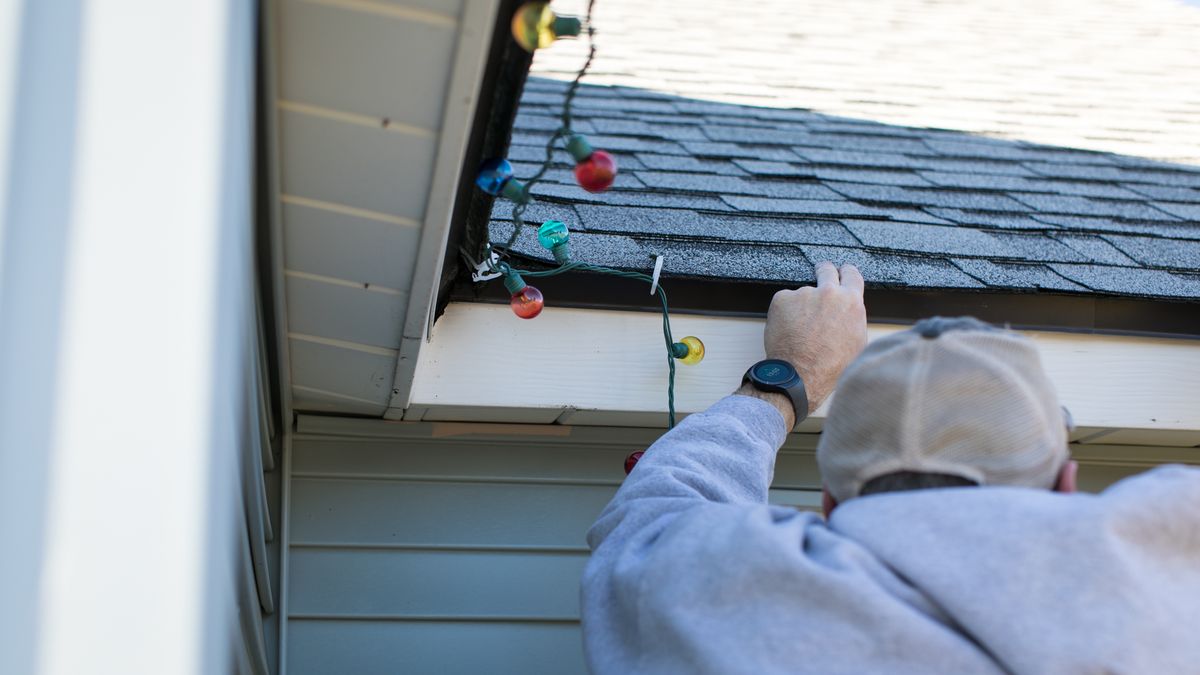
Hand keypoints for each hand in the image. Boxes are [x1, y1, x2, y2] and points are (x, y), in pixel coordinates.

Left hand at [763, 262, 866, 413]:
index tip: (841, 271)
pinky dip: (784, 314)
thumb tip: (850, 311)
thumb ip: (854, 318)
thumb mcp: (857, 342)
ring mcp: (804, 294)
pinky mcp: (782, 299)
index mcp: (851, 302)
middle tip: (818, 276)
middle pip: (826, 270)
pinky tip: (787, 331)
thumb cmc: (830, 366)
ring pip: (802, 294)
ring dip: (800, 306)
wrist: (802, 375)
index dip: (846, 272)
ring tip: (799, 331)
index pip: (852, 274)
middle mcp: (829, 293)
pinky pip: (784, 302)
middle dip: (823, 271)